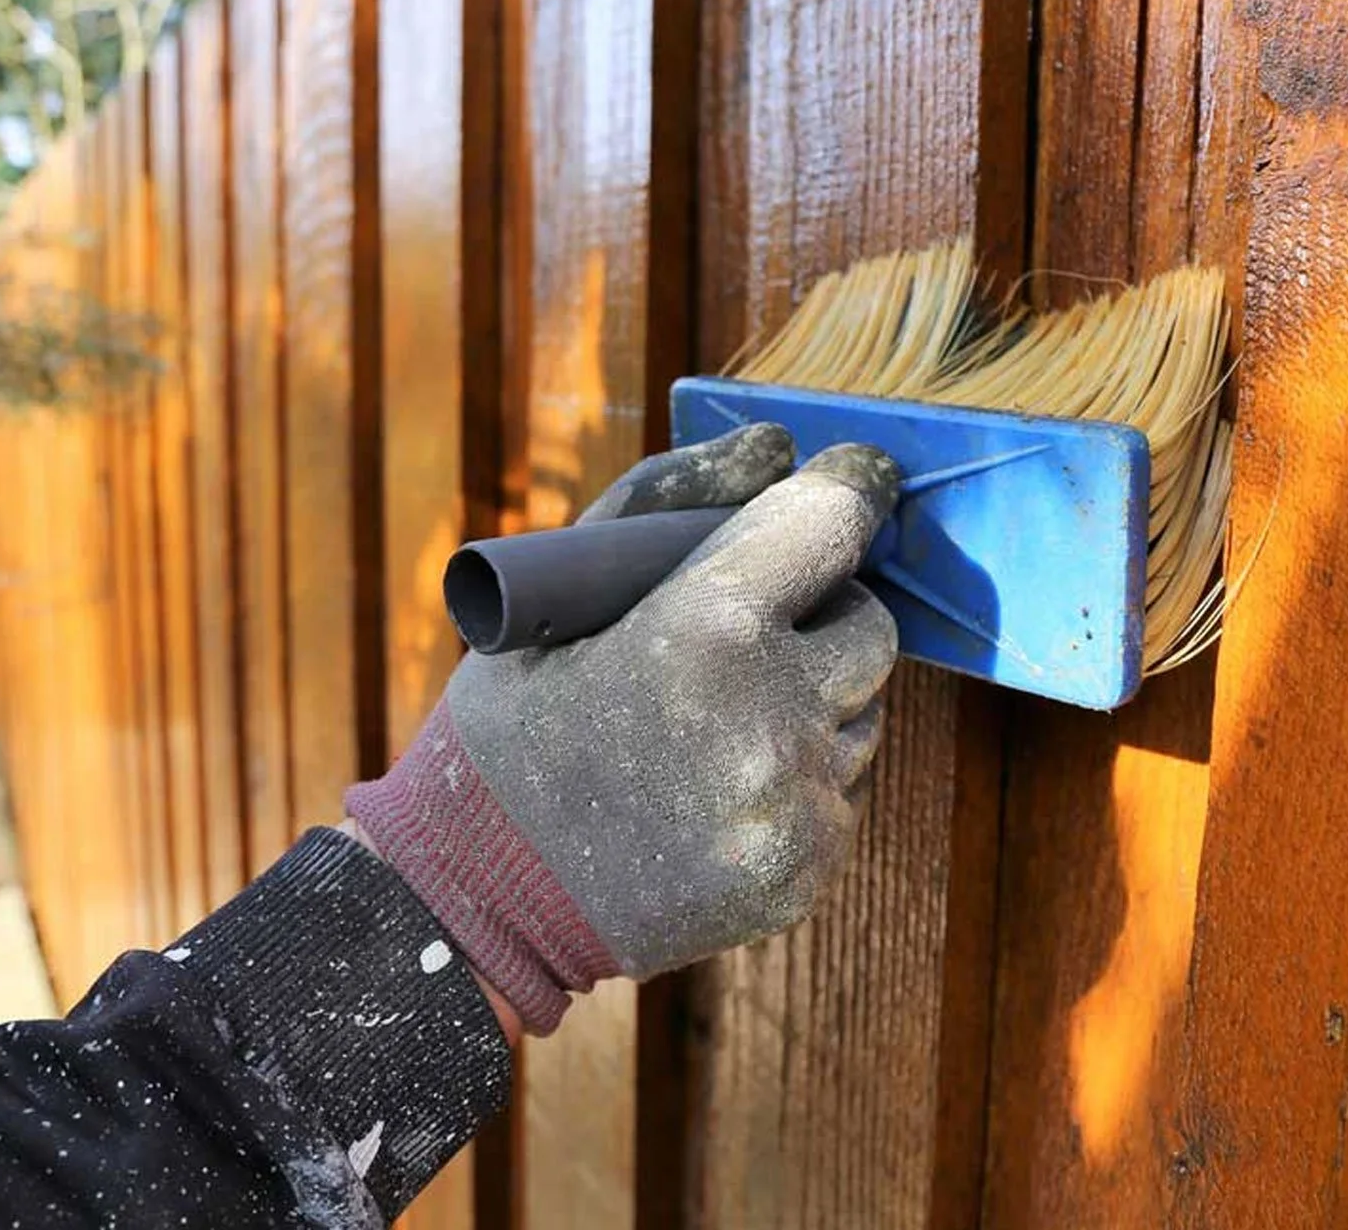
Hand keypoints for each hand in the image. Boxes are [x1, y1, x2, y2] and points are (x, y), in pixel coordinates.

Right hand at [346, 425, 899, 1032]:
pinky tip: (712, 789)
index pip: (833, 525)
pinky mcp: (801, 872)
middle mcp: (768, 719)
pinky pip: (840, 793)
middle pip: (871, 625)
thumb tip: (775, 449)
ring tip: (709, 725)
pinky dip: (796, 779)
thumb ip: (666, 502)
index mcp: (705, 631)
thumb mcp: (557, 596)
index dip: (843, 493)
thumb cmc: (509, 727)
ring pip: (863, 714)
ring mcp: (792, 807)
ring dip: (811, 701)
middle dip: (823, 610)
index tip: (848, 482)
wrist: (476, 897)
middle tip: (748, 628)